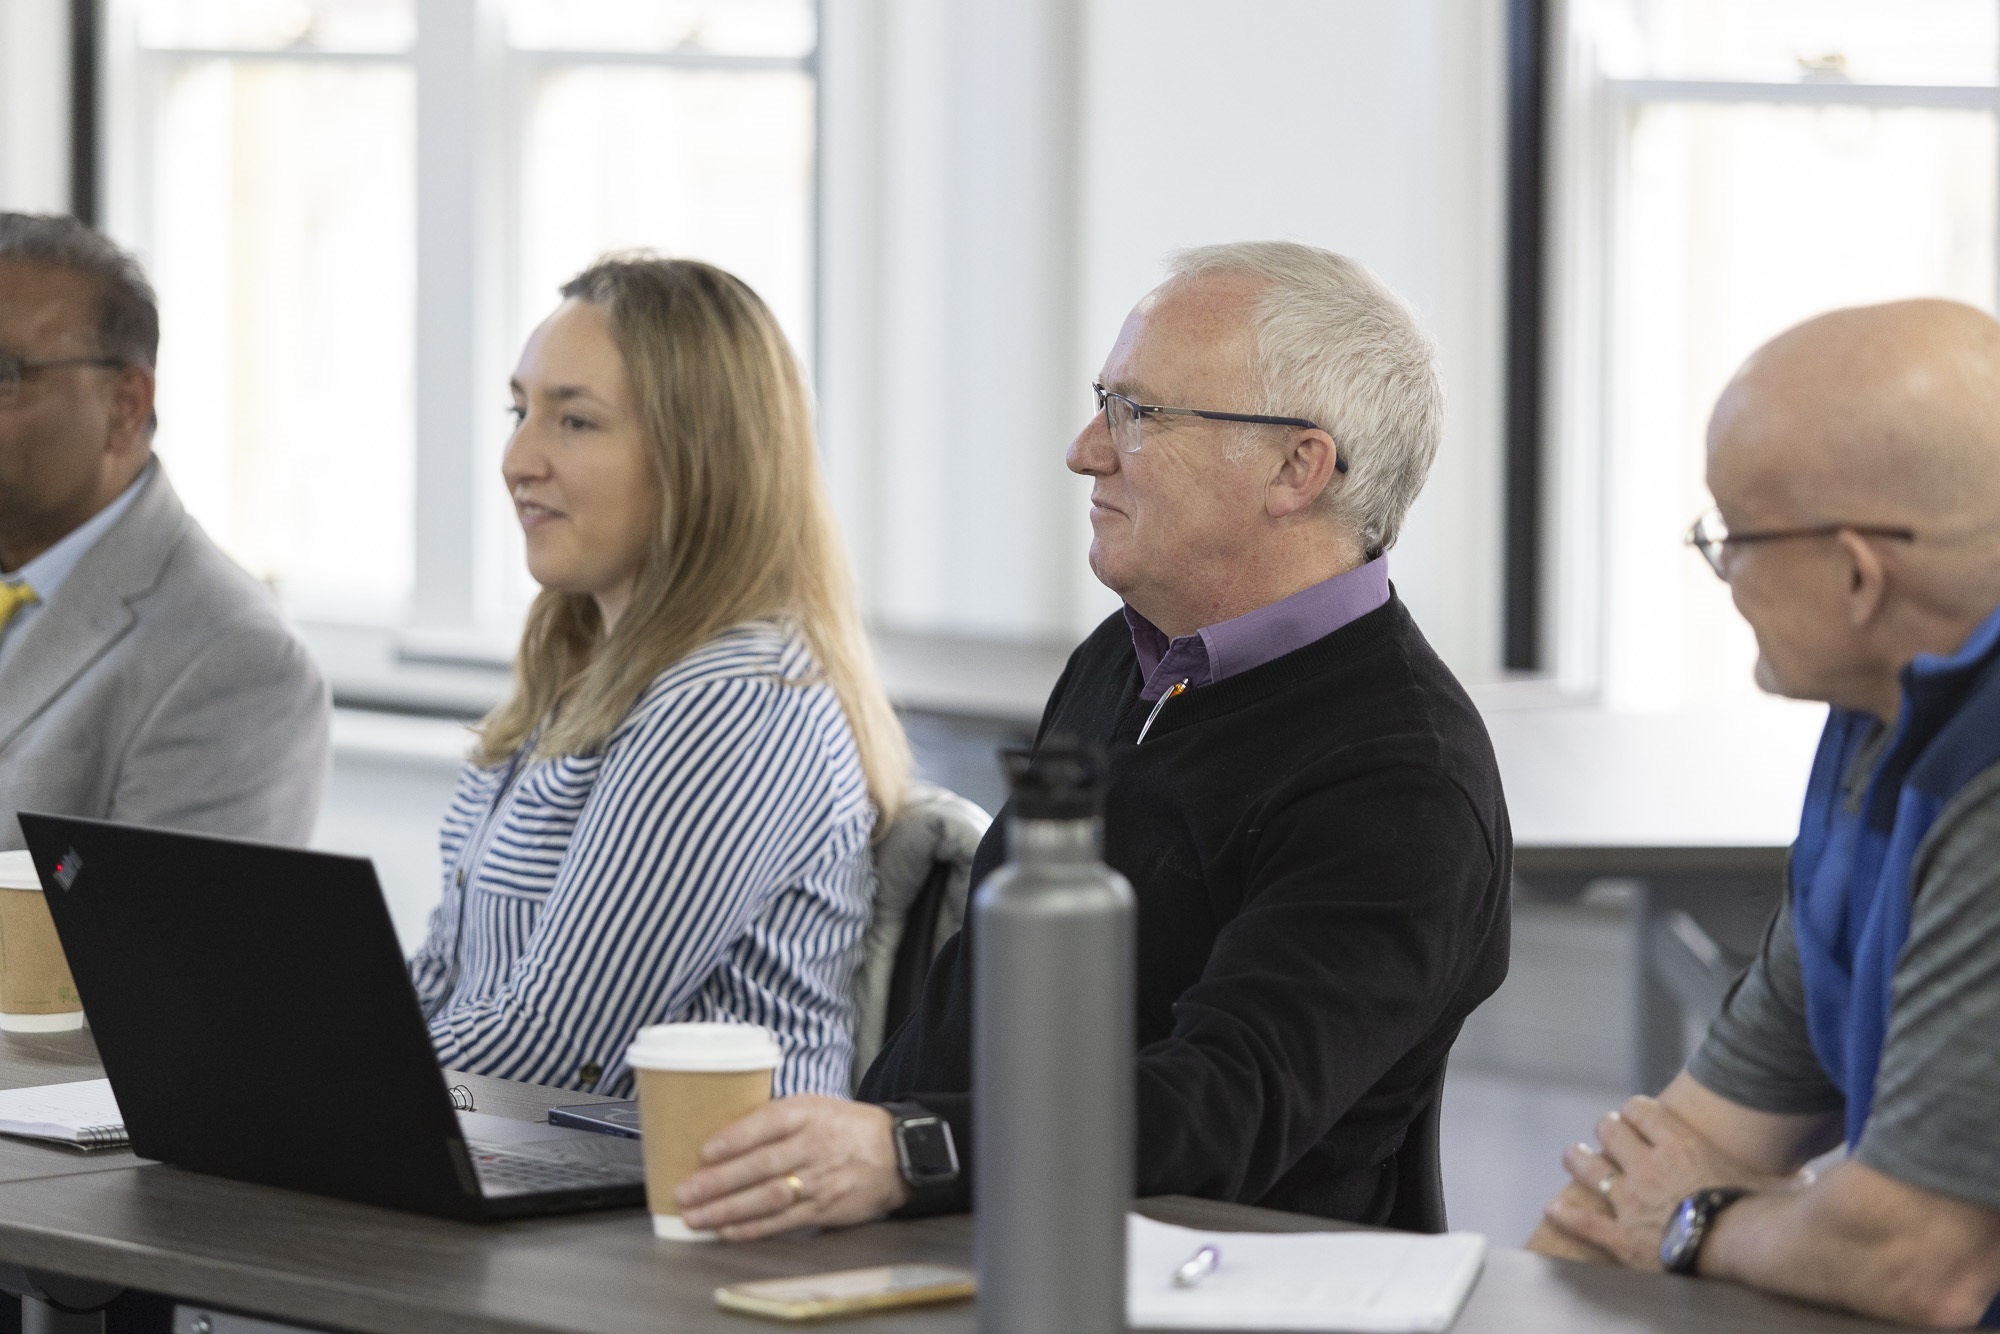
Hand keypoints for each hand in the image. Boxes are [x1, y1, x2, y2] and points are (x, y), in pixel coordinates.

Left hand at [675, 1095, 908, 1240]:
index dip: (735, 1138)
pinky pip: (784, 1221)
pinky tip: (728, 1231)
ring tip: (697, 1217)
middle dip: (719, 1182)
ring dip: (728, 1210)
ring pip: (769, 1197)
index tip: (704, 1151)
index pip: (768, 1123)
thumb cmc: (843, 1127)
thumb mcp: (814, 1107)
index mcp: (808, 1113)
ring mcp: (820, 1180)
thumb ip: (773, 1119)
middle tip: (685, 1193)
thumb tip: (720, 1135)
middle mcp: (814, 1145)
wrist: (895, 1153)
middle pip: (762, 1165)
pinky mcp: (824, 1209)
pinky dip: (754, 1228)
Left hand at [1542, 1095, 1771, 1269]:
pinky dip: (1567, 1215)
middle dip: (1608, 1131)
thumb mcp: (1783, 1183)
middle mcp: (1649, 1166)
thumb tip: (1818, 1173)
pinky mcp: (1622, 1238)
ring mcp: (1631, 1201)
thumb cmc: (1767, 1217)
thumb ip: (1790, 1173)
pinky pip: (1585, 1224)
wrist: (1742, 1252)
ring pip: (1589, 1168)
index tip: (1635, 1114)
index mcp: (1682, 1145)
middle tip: (1607, 1135)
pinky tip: (1554, 1208)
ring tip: (1574, 1155)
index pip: (1644, 1112)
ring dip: (1579, 1160)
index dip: (1636, 1111)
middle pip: (1611, 1131)